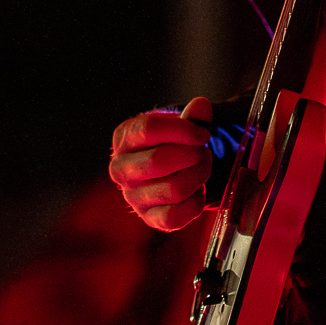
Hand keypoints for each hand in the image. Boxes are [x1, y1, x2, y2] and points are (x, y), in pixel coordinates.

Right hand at [109, 98, 213, 231]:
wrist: (171, 171)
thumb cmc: (173, 143)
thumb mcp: (180, 124)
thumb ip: (192, 116)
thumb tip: (200, 106)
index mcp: (124, 138)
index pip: (147, 129)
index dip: (183, 129)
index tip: (203, 133)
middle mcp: (120, 168)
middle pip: (158, 160)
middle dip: (193, 155)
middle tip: (205, 152)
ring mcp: (133, 196)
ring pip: (173, 189)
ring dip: (199, 176)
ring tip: (203, 168)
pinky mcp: (149, 218)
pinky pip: (176, 215)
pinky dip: (196, 202)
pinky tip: (197, 191)